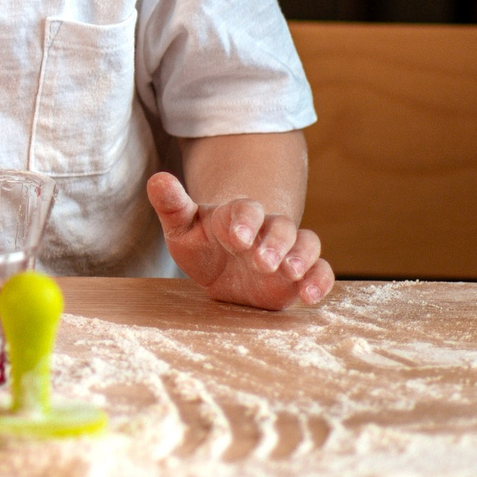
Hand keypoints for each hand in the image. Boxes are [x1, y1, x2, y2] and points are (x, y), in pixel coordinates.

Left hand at [147, 172, 331, 309]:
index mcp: (237, 215)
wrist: (222, 268)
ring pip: (307, 243)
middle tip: (262, 261)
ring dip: (302, 256)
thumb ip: (172, 205)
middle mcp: (266, 229)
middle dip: (274, 241)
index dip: (244, 220)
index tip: (236, 237)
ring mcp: (286, 251)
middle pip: (281, 225)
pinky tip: (310, 297)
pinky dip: (320, 281)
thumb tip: (156, 179)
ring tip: (289, 273)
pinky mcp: (299, 274)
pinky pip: (320, 271)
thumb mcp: (181, 227)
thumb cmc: (201, 243)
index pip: (246, 209)